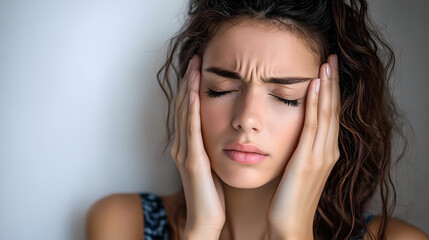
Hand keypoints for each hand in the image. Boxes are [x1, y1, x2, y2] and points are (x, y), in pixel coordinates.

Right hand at [170, 54, 225, 237]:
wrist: (206, 219)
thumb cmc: (212, 193)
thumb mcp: (213, 163)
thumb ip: (212, 145)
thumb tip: (224, 129)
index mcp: (188, 145)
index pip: (189, 109)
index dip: (192, 87)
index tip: (199, 67)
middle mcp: (182, 145)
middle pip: (184, 106)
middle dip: (189, 81)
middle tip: (195, 58)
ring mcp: (185, 152)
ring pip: (186, 114)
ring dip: (190, 89)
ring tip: (195, 68)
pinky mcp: (193, 161)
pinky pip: (192, 131)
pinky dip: (192, 111)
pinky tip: (196, 95)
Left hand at [266, 54, 339, 238]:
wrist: (289, 224)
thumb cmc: (290, 198)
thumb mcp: (298, 168)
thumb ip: (301, 149)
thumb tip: (295, 133)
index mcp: (325, 152)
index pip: (329, 114)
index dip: (330, 91)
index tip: (326, 70)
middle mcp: (327, 150)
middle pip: (332, 109)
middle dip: (331, 83)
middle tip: (330, 58)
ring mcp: (321, 155)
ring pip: (326, 114)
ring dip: (326, 88)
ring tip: (325, 65)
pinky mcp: (308, 160)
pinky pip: (313, 126)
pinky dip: (316, 105)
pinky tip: (314, 87)